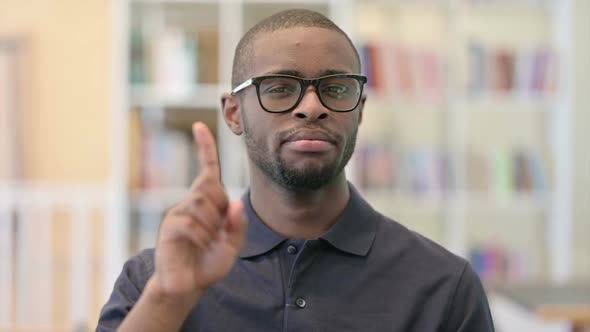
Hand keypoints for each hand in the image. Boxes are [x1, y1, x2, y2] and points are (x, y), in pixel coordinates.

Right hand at [151, 122, 246, 302]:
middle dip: (220, 209)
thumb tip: (236, 204)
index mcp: (207, 204)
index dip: (205, 148)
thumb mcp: (232, 246)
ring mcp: (178, 214)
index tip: (199, 126)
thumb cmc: (208, 263)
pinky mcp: (169, 227)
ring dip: (211, 225)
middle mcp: (190, 204)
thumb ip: (238, 225)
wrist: (187, 286)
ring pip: (201, 203)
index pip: (207, 171)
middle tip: (217, 233)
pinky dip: (201, 236)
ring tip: (207, 242)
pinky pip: (190, 222)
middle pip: (210, 187)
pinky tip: (199, 245)